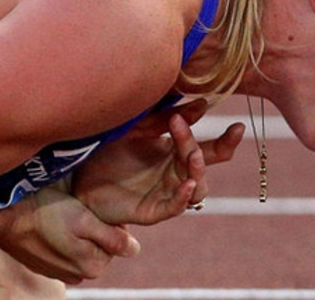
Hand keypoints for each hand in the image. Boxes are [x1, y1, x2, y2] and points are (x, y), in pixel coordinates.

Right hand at [0, 186, 139, 283]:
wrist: (5, 216)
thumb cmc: (47, 213)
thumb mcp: (85, 220)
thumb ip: (112, 238)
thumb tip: (135, 250)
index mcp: (93, 266)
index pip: (117, 243)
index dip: (110, 222)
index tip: (95, 208)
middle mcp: (78, 276)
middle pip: (100, 246)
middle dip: (95, 228)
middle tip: (80, 209)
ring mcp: (60, 272)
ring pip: (82, 247)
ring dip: (79, 232)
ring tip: (65, 214)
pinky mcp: (45, 265)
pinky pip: (65, 249)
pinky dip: (63, 236)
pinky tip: (53, 222)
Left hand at [72, 99, 243, 224]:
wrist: (78, 177)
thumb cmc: (109, 152)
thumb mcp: (138, 128)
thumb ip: (167, 118)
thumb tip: (204, 103)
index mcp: (176, 153)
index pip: (210, 148)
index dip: (226, 140)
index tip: (237, 126)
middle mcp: (176, 173)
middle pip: (206, 164)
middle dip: (215, 149)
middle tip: (197, 128)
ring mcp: (166, 193)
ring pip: (198, 187)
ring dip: (198, 170)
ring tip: (192, 155)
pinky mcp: (152, 211)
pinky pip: (175, 207)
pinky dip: (184, 197)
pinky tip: (188, 183)